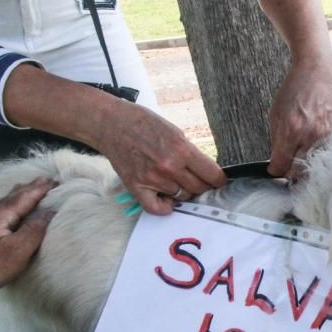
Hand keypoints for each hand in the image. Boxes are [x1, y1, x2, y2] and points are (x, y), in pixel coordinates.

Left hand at [0, 177, 56, 302]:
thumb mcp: (18, 250)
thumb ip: (35, 230)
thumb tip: (50, 212)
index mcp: (1, 214)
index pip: (25, 197)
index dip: (40, 189)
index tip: (55, 180)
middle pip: (13, 196)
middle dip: (30, 188)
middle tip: (44, 180)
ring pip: (5, 203)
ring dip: (19, 195)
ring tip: (28, 189)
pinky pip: (0, 212)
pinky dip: (11, 206)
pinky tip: (10, 212)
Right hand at [93, 100, 225, 214]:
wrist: (112, 124)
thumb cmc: (144, 123)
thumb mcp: (175, 132)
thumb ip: (190, 153)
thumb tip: (206, 171)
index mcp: (182, 150)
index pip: (212, 175)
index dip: (219, 180)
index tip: (219, 181)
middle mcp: (169, 167)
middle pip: (199, 189)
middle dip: (202, 186)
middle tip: (196, 180)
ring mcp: (153, 179)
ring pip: (181, 197)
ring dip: (182, 192)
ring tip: (176, 181)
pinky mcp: (137, 187)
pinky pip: (157, 208)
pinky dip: (165, 207)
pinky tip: (167, 199)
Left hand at [267, 53, 331, 178]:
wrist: (316, 71)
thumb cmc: (294, 90)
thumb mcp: (275, 113)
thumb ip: (276, 140)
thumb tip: (277, 161)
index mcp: (291, 131)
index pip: (280, 166)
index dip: (274, 170)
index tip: (274, 169)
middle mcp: (310, 136)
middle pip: (298, 172)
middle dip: (289, 173)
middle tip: (286, 167)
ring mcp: (326, 135)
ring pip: (315, 167)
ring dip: (306, 167)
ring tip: (300, 161)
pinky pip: (327, 155)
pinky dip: (319, 156)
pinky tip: (314, 150)